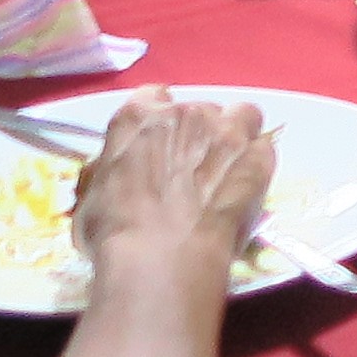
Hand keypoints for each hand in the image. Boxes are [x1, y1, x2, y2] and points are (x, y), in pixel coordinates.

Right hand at [71, 91, 275, 290]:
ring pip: (242, 116)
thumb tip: (120, 170)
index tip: (158, 144)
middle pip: (200, 109)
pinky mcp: (258, 160)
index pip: (153, 98)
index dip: (158, 123)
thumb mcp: (93, 195)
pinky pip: (264, 149)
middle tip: (190, 168)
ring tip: (227, 168)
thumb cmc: (115, 232)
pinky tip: (245, 187)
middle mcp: (187, 113)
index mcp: (141, 116)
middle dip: (197, 133)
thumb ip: (112, 168)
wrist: (160, 259)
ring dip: (235, 136)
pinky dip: (256, 164)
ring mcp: (228, 133)